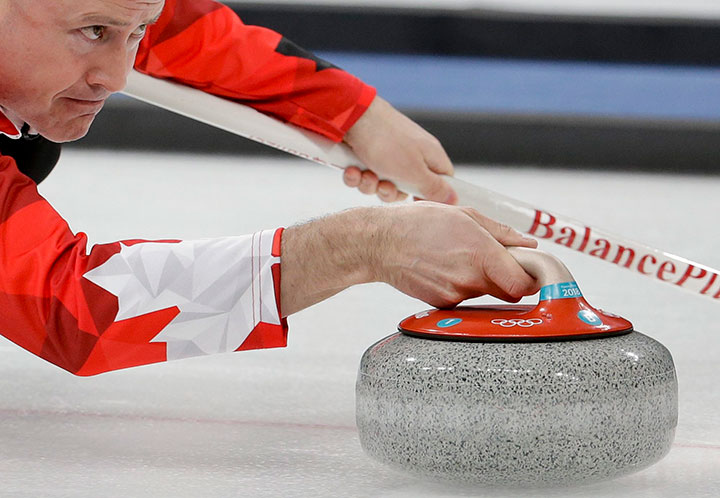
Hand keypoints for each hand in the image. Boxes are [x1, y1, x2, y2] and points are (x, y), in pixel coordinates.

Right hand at [280, 203, 538, 315]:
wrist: (379, 244)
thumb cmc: (418, 223)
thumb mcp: (464, 215)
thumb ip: (502, 232)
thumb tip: (528, 244)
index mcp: (481, 254)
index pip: (523, 284)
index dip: (530, 279)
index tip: (529, 270)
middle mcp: (470, 279)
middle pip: (507, 290)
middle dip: (508, 277)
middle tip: (494, 259)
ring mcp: (455, 295)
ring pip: (485, 293)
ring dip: (482, 279)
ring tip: (459, 257)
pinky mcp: (442, 303)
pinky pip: (464, 297)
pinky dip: (462, 284)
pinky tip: (444, 267)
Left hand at [342, 96, 456, 203]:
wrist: (351, 117)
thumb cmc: (387, 142)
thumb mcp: (414, 171)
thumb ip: (434, 188)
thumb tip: (455, 199)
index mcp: (430, 157)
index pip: (442, 182)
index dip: (431, 196)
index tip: (417, 202)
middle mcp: (410, 156)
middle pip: (407, 190)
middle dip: (390, 193)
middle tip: (384, 185)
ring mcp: (388, 155)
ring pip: (382, 185)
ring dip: (370, 184)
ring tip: (365, 173)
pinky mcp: (367, 154)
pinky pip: (364, 176)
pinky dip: (356, 175)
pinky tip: (352, 168)